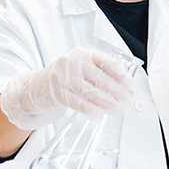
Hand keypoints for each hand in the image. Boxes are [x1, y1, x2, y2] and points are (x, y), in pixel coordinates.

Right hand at [0, 47, 135, 129]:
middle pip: (101, 78)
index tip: (130, 86)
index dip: (121, 75)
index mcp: (84, 54)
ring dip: (107, 103)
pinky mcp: (57, 92)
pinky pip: (78, 102)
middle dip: (117, 92)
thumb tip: (125, 89)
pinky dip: (90, 109)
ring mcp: (63, 77)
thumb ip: (101, 74)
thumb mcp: (82, 69)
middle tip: (127, 101)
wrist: (37, 86)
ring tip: (117, 110)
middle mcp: (73, 62)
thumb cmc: (66, 78)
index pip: (107, 62)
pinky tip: (99, 113)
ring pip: (91, 92)